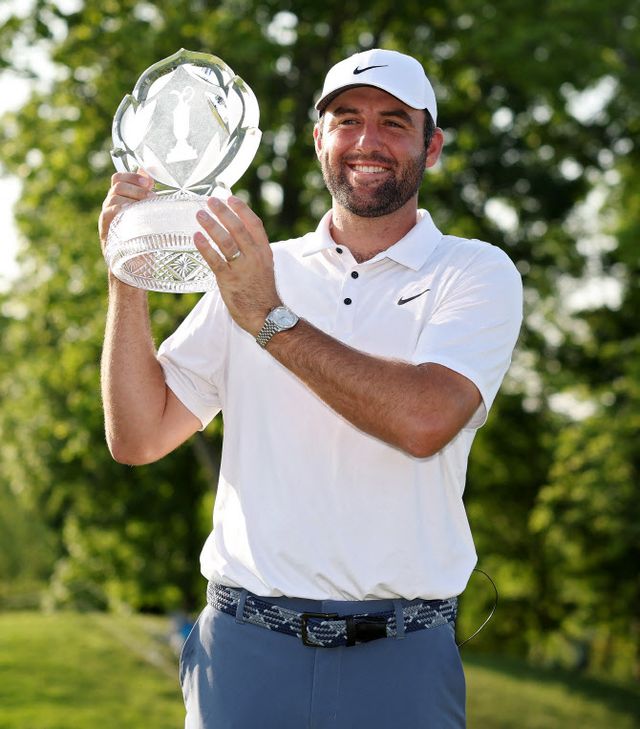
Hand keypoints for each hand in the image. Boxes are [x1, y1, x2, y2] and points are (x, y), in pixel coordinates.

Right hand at [98, 170, 154, 250]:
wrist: (135, 267)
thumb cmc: (144, 240)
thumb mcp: (149, 215)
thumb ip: (146, 195)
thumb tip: (150, 171)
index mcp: (119, 199)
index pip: (118, 178)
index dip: (132, 175)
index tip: (148, 181)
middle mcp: (111, 206)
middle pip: (118, 185)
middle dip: (137, 188)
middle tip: (153, 197)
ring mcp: (107, 218)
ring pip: (114, 197)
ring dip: (134, 198)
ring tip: (148, 206)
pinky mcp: (106, 230)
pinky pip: (109, 213)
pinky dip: (121, 209)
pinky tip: (131, 211)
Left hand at [194, 196, 280, 335]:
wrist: (266, 316)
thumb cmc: (261, 292)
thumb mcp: (263, 267)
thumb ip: (252, 251)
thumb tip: (235, 236)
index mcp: (264, 252)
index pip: (254, 224)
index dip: (242, 209)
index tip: (230, 197)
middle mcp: (255, 257)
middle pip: (238, 228)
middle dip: (223, 212)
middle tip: (210, 201)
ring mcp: (242, 268)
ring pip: (226, 241)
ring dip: (212, 226)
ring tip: (200, 215)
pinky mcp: (229, 280)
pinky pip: (215, 260)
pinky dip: (205, 247)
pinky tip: (196, 237)